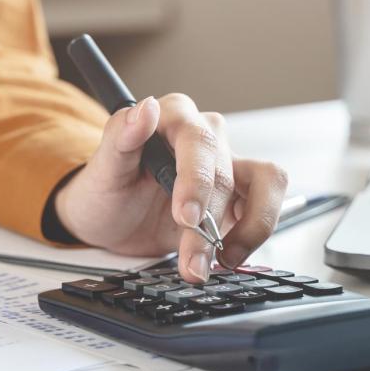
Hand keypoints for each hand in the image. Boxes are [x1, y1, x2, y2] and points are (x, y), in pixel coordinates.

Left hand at [52, 93, 288, 282]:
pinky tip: (227, 256)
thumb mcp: (101, 169)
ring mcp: (226, 164)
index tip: (186, 216)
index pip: (198, 139)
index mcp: (172, 117)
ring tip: (210, 262)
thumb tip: (144, 109)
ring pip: (264, 183)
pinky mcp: (240, 194)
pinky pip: (268, 205)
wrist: (110, 222)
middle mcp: (204, 136)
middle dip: (208, 223)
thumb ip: (120, 137)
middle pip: (225, 172)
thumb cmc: (104, 190)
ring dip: (244, 230)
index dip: (197, 179)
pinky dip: (253, 235)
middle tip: (191, 258)